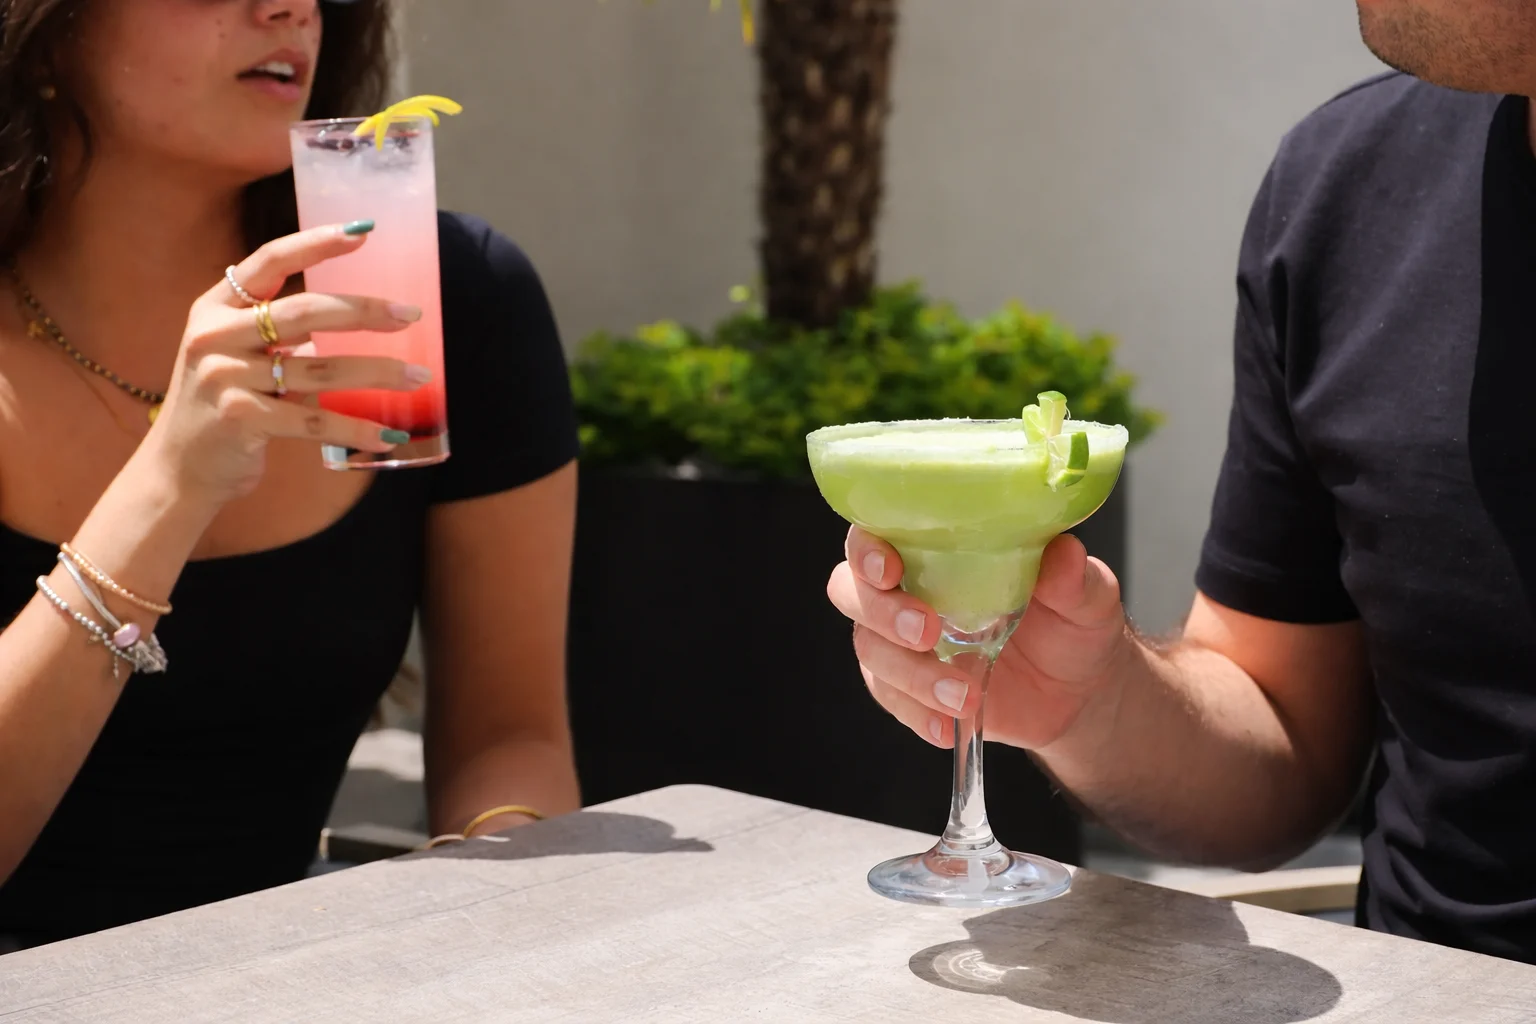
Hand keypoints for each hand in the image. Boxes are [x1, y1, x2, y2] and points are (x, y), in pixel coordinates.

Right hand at [143, 224, 425, 504]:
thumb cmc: (223, 404)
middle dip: (364, 312)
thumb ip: (282, 335)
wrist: (178, 468)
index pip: (270, 261)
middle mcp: (214, 335)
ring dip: (378, 373)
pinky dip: (356, 429)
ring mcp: (224, 376)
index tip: (364, 232)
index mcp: (216, 307)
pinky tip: (388, 436)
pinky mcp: (240, 419)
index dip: (316, 243)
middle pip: (305, 311)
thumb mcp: (238, 355)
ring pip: (320, 369)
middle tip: (411, 315)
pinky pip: (314, 422)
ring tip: (418, 377)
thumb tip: (360, 319)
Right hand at [826, 527, 1128, 751]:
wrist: (1080, 690)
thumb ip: (1073, 577)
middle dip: (881, 612)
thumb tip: (1064, 553)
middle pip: (851, 591)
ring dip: (910, 674)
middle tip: (928, 632)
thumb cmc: (1073, 623)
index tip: (890, 567)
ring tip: (963, 695)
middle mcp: (907, 588)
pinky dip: (916, 713)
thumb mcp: (1087, 596)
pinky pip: (891, 700)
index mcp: (935, 546)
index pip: (874, 532)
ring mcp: (902, 642)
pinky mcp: (910, 688)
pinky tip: (947, 724)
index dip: (866, 549)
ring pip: (870, 651)